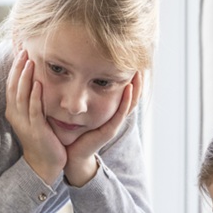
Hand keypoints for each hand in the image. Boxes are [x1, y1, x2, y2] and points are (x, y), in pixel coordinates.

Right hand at [4, 49, 66, 186]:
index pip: (12, 84)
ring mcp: (24, 122)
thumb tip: (35, 80)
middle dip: (18, 68)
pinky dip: (35, 96)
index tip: (20, 50)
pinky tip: (38, 83)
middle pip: (14, 86)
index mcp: (14, 111)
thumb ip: (32, 99)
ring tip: (29, 61)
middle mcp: (16, 115)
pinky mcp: (36, 129)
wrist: (44, 164)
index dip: (14, 67)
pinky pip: (33, 110)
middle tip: (23, 49)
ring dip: (25, 77)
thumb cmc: (41, 138)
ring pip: (21, 96)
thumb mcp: (33, 116)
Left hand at [64, 70, 141, 187]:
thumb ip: (79, 92)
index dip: (129, 76)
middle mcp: (114, 116)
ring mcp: (113, 123)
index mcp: (109, 110)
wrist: (71, 154)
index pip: (123, 90)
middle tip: (141, 62)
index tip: (132, 59)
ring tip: (139, 72)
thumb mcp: (78, 108)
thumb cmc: (72, 131)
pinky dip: (126, 100)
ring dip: (136, 87)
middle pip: (132, 95)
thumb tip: (73, 70)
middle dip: (137, 79)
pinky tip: (128, 88)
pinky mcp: (109, 130)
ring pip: (130, 103)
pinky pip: (121, 113)